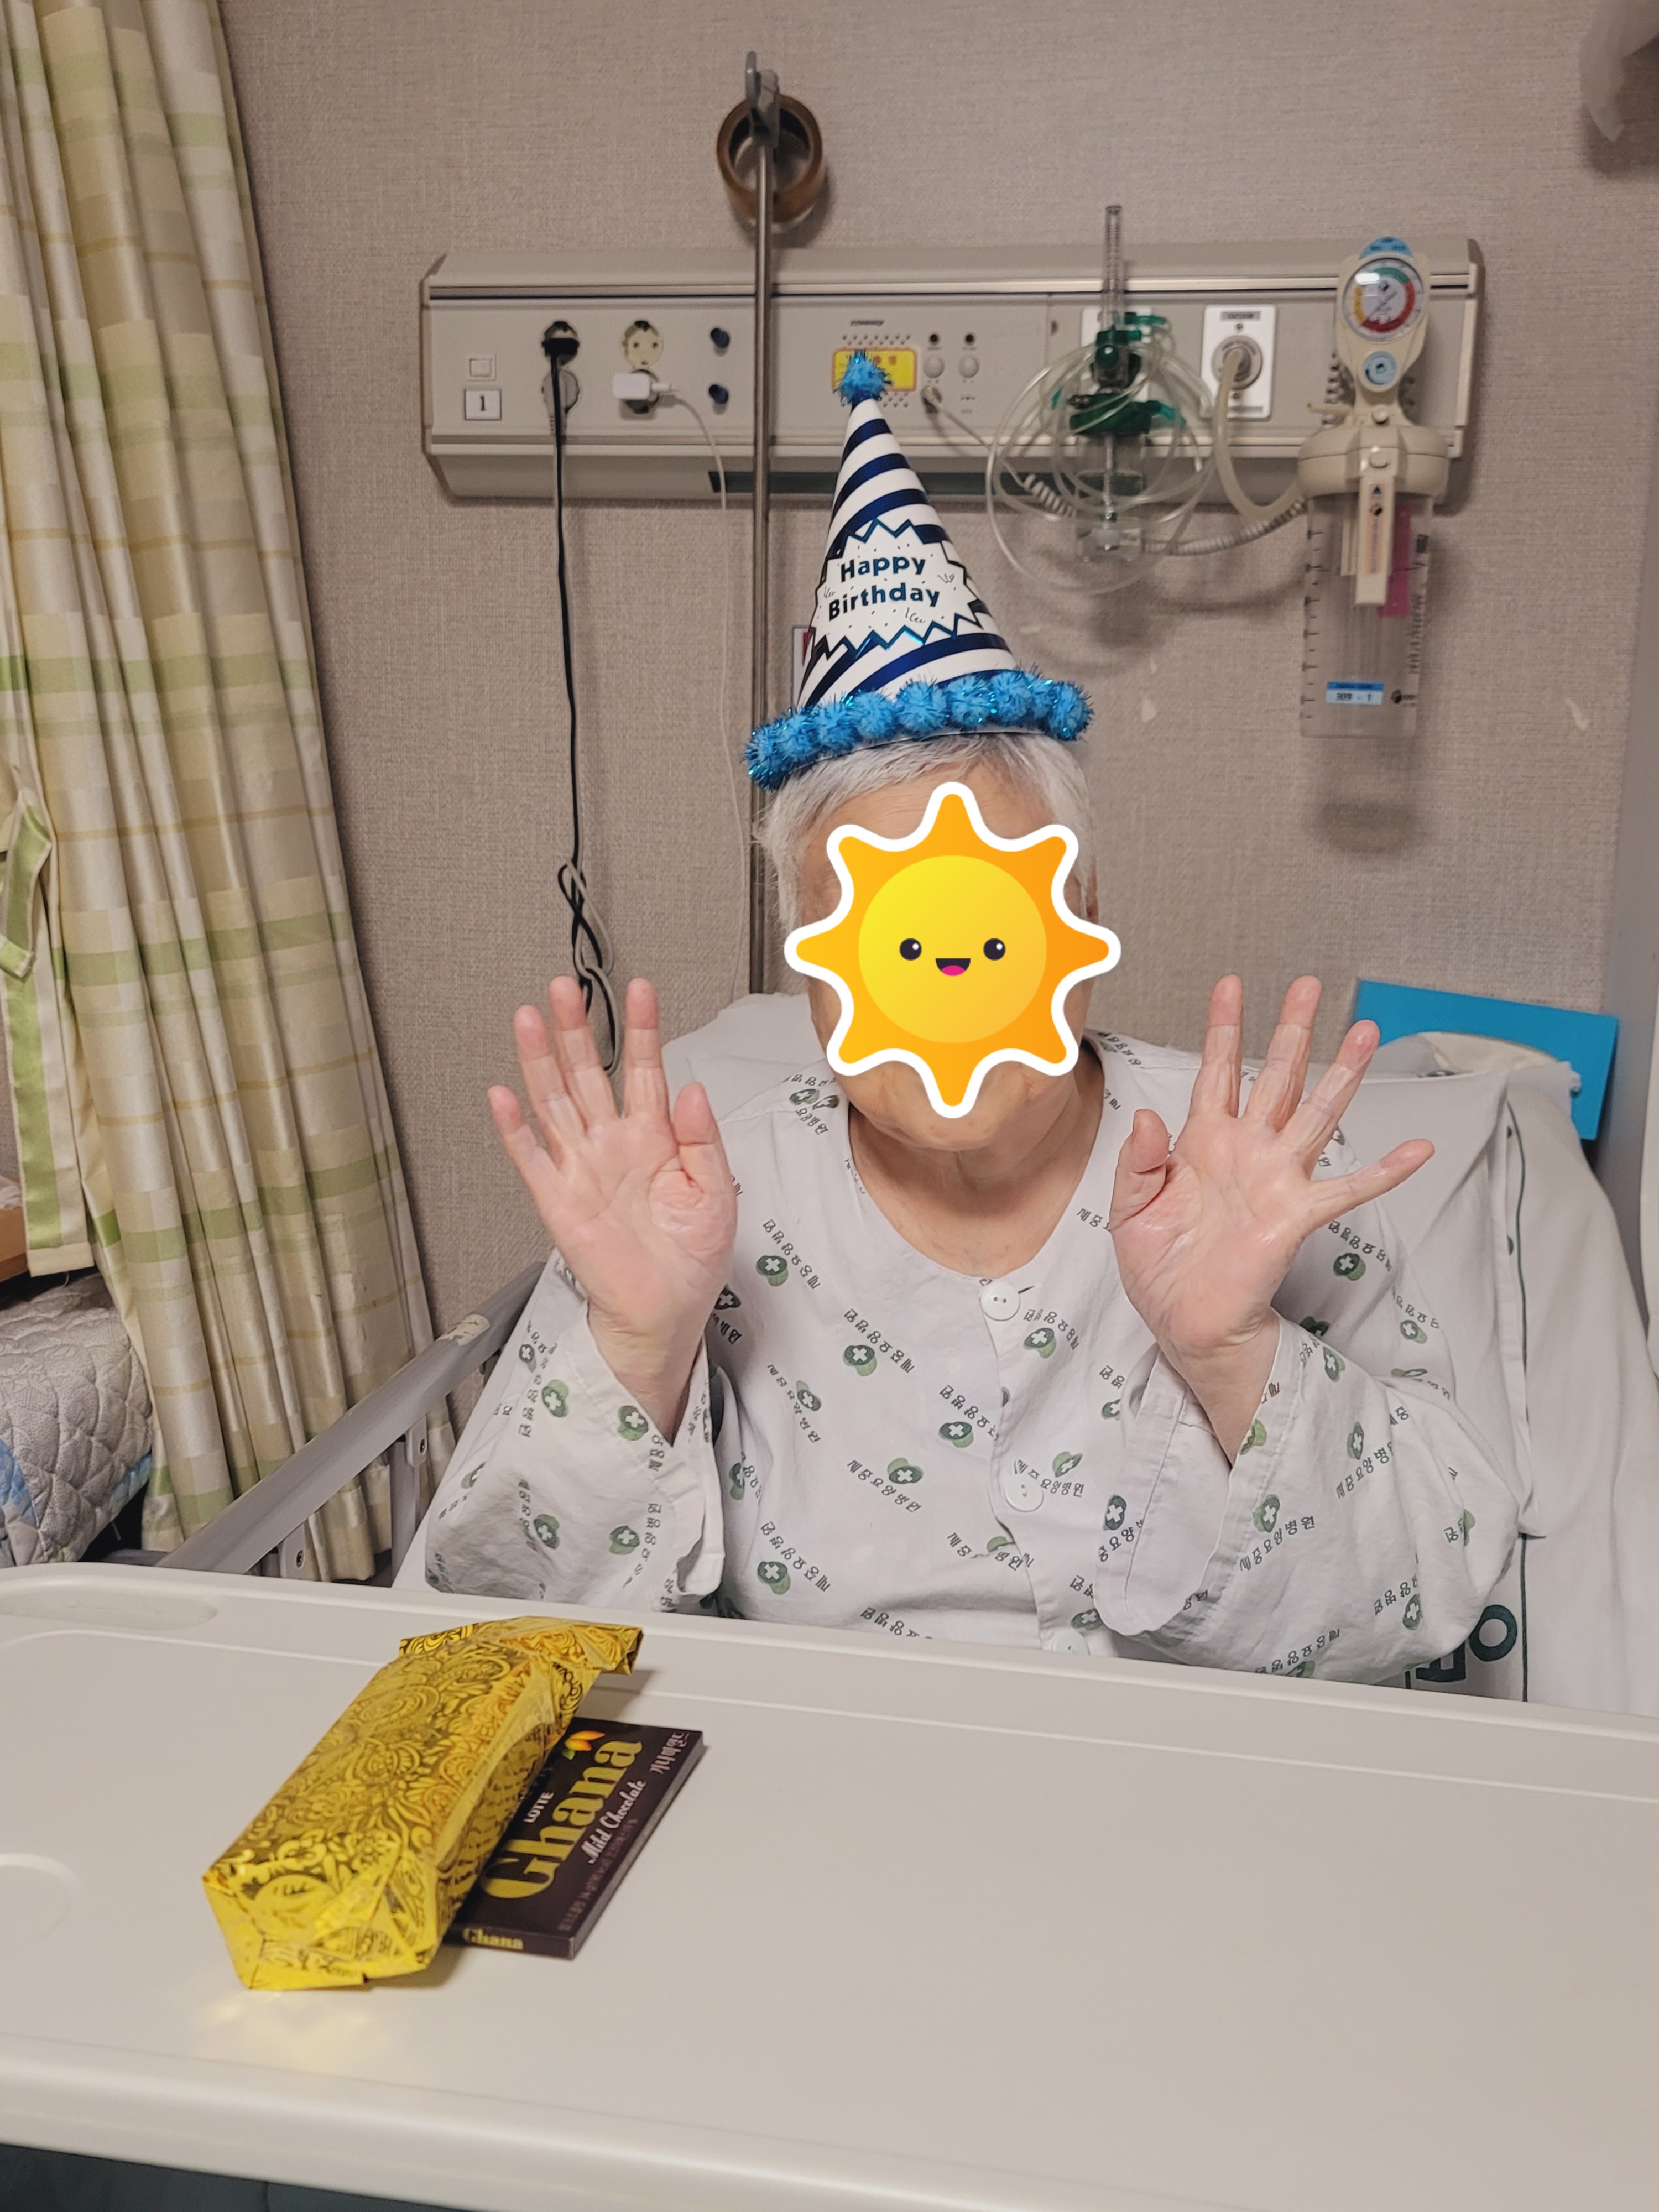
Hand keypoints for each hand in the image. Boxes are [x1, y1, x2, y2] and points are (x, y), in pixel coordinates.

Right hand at [489, 977, 736, 1433]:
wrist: (668, 1311)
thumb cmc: (692, 1255)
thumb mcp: (716, 1193)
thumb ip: (703, 1140)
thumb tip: (692, 1089)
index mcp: (655, 1138)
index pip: (644, 1070)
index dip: (642, 1030)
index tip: (640, 989)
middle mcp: (613, 1145)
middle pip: (587, 1074)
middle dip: (575, 1030)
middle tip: (565, 987)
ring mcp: (582, 1169)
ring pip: (555, 1103)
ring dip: (539, 1061)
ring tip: (529, 1018)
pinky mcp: (559, 1202)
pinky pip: (532, 1160)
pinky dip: (515, 1130)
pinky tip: (502, 1096)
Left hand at [1107, 976, 1431, 1456]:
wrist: (1182, 1322)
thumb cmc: (1159, 1267)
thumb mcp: (1129, 1209)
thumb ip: (1138, 1162)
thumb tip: (1149, 1117)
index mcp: (1202, 1143)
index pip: (1216, 1073)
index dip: (1223, 1028)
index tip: (1232, 984)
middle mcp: (1246, 1151)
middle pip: (1277, 1078)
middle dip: (1293, 1031)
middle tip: (1311, 985)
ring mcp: (1276, 1180)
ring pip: (1316, 1115)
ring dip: (1343, 1076)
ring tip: (1367, 1033)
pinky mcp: (1295, 1216)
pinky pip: (1347, 1189)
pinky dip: (1384, 1171)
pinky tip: (1417, 1150)